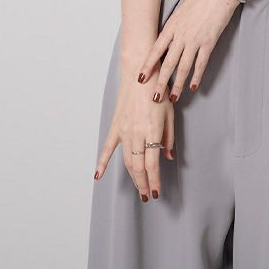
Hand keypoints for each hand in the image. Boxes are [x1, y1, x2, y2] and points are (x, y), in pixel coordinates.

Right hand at [93, 69, 174, 201]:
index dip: (154, 181)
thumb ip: (169, 137)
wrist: (140, 73)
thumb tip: (169, 156)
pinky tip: (98, 175)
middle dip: (143, 184)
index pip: (153, 164)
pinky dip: (102, 162)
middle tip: (146, 195)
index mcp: (152, 130)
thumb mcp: (170, 114)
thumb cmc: (157, 91)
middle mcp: (136, 133)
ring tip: (138, 188)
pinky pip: (107, 147)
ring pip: (127, 160)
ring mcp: (124, 130)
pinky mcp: (116, 126)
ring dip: (132, 176)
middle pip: (138, 166)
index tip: (156, 192)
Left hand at [137, 0, 240, 101]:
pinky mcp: (209, 42)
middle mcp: (181, 34)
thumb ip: (175, 25)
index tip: (140, 78)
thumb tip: (170, 38)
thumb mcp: (182, 8)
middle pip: (167, 63)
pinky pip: (201, 64)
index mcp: (172, 25)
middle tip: (154, 98)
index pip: (155, 49)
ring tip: (173, 98)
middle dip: (159, 83)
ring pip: (183, 67)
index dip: (147, 65)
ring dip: (177, 85)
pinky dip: (197, 77)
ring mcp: (195, 39)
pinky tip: (193, 87)